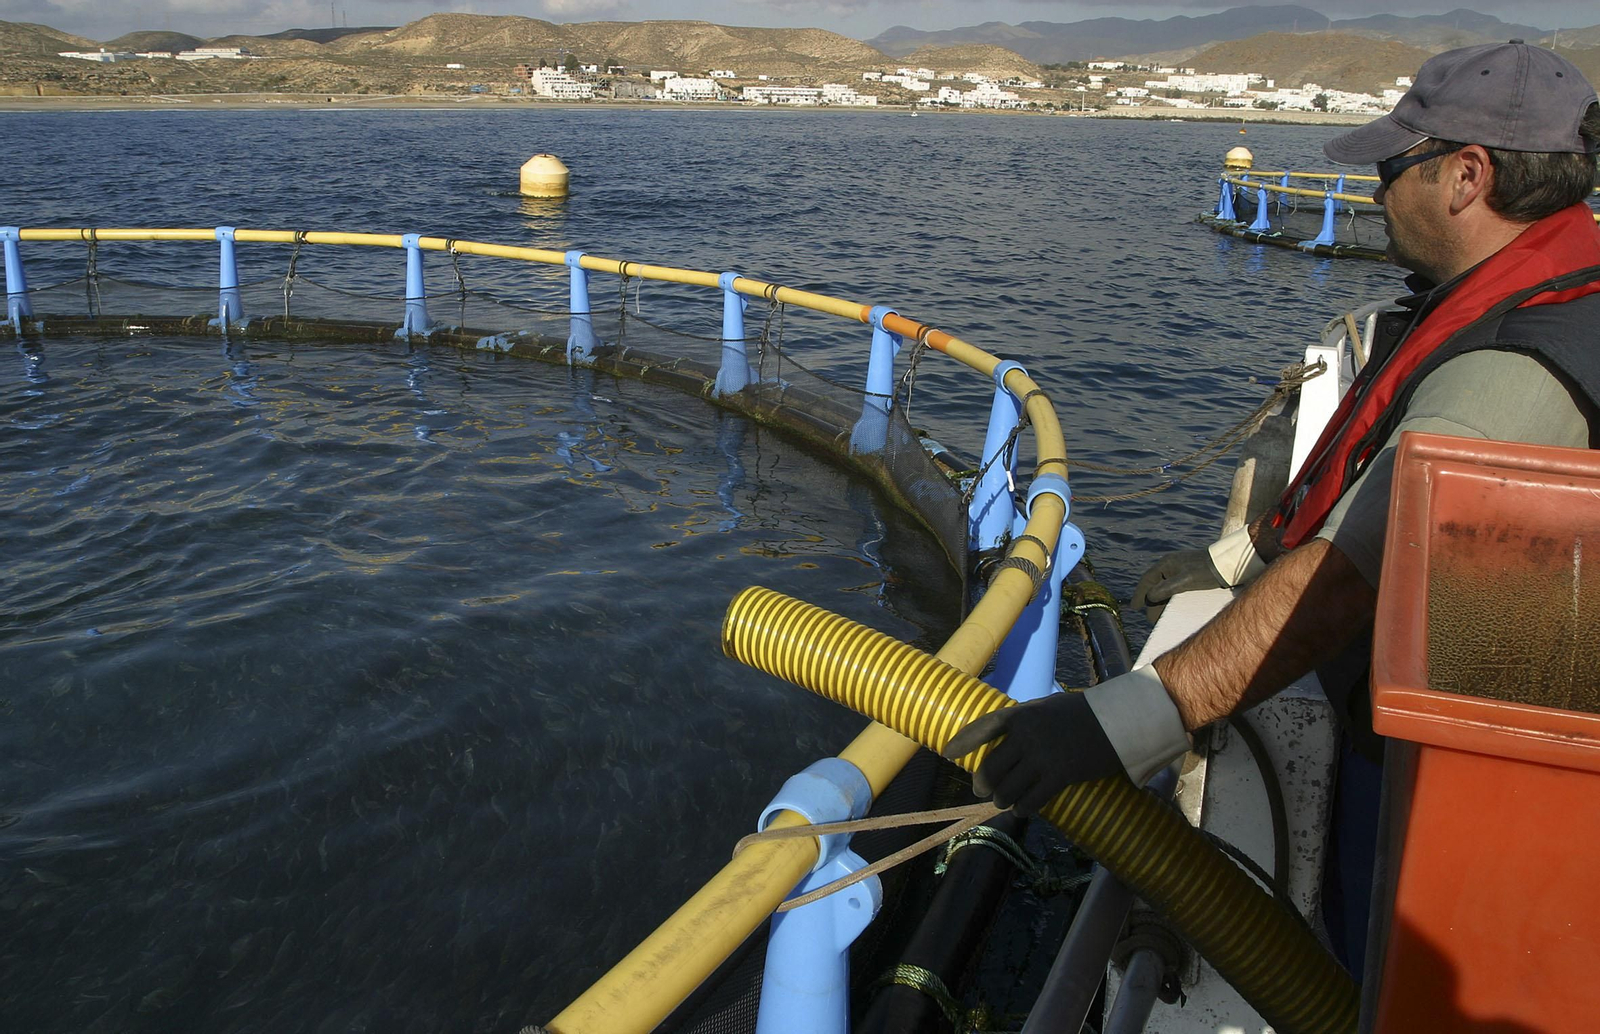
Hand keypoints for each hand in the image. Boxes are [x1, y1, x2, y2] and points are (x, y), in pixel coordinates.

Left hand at [941, 690, 1121, 813]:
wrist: (1114, 720)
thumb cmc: (1079, 713)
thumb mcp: (1044, 708)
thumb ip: (1022, 723)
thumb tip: (1003, 741)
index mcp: (1020, 715)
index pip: (982, 729)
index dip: (963, 742)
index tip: (948, 753)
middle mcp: (1026, 737)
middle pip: (990, 769)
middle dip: (982, 784)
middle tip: (981, 790)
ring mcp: (1042, 758)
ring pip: (1007, 789)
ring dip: (1001, 799)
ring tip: (1003, 801)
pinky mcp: (1060, 777)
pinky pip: (1031, 800)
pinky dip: (1022, 808)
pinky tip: (1021, 809)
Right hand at [1131, 548, 1224, 622]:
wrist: (1227, 566)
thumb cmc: (1206, 571)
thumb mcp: (1184, 581)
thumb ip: (1164, 590)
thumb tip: (1150, 598)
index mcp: (1166, 564)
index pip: (1147, 580)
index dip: (1140, 594)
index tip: (1135, 607)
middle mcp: (1170, 566)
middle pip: (1155, 586)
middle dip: (1152, 603)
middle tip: (1150, 619)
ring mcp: (1180, 571)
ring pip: (1165, 589)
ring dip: (1162, 603)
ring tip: (1160, 618)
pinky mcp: (1189, 577)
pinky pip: (1174, 590)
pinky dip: (1171, 600)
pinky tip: (1172, 610)